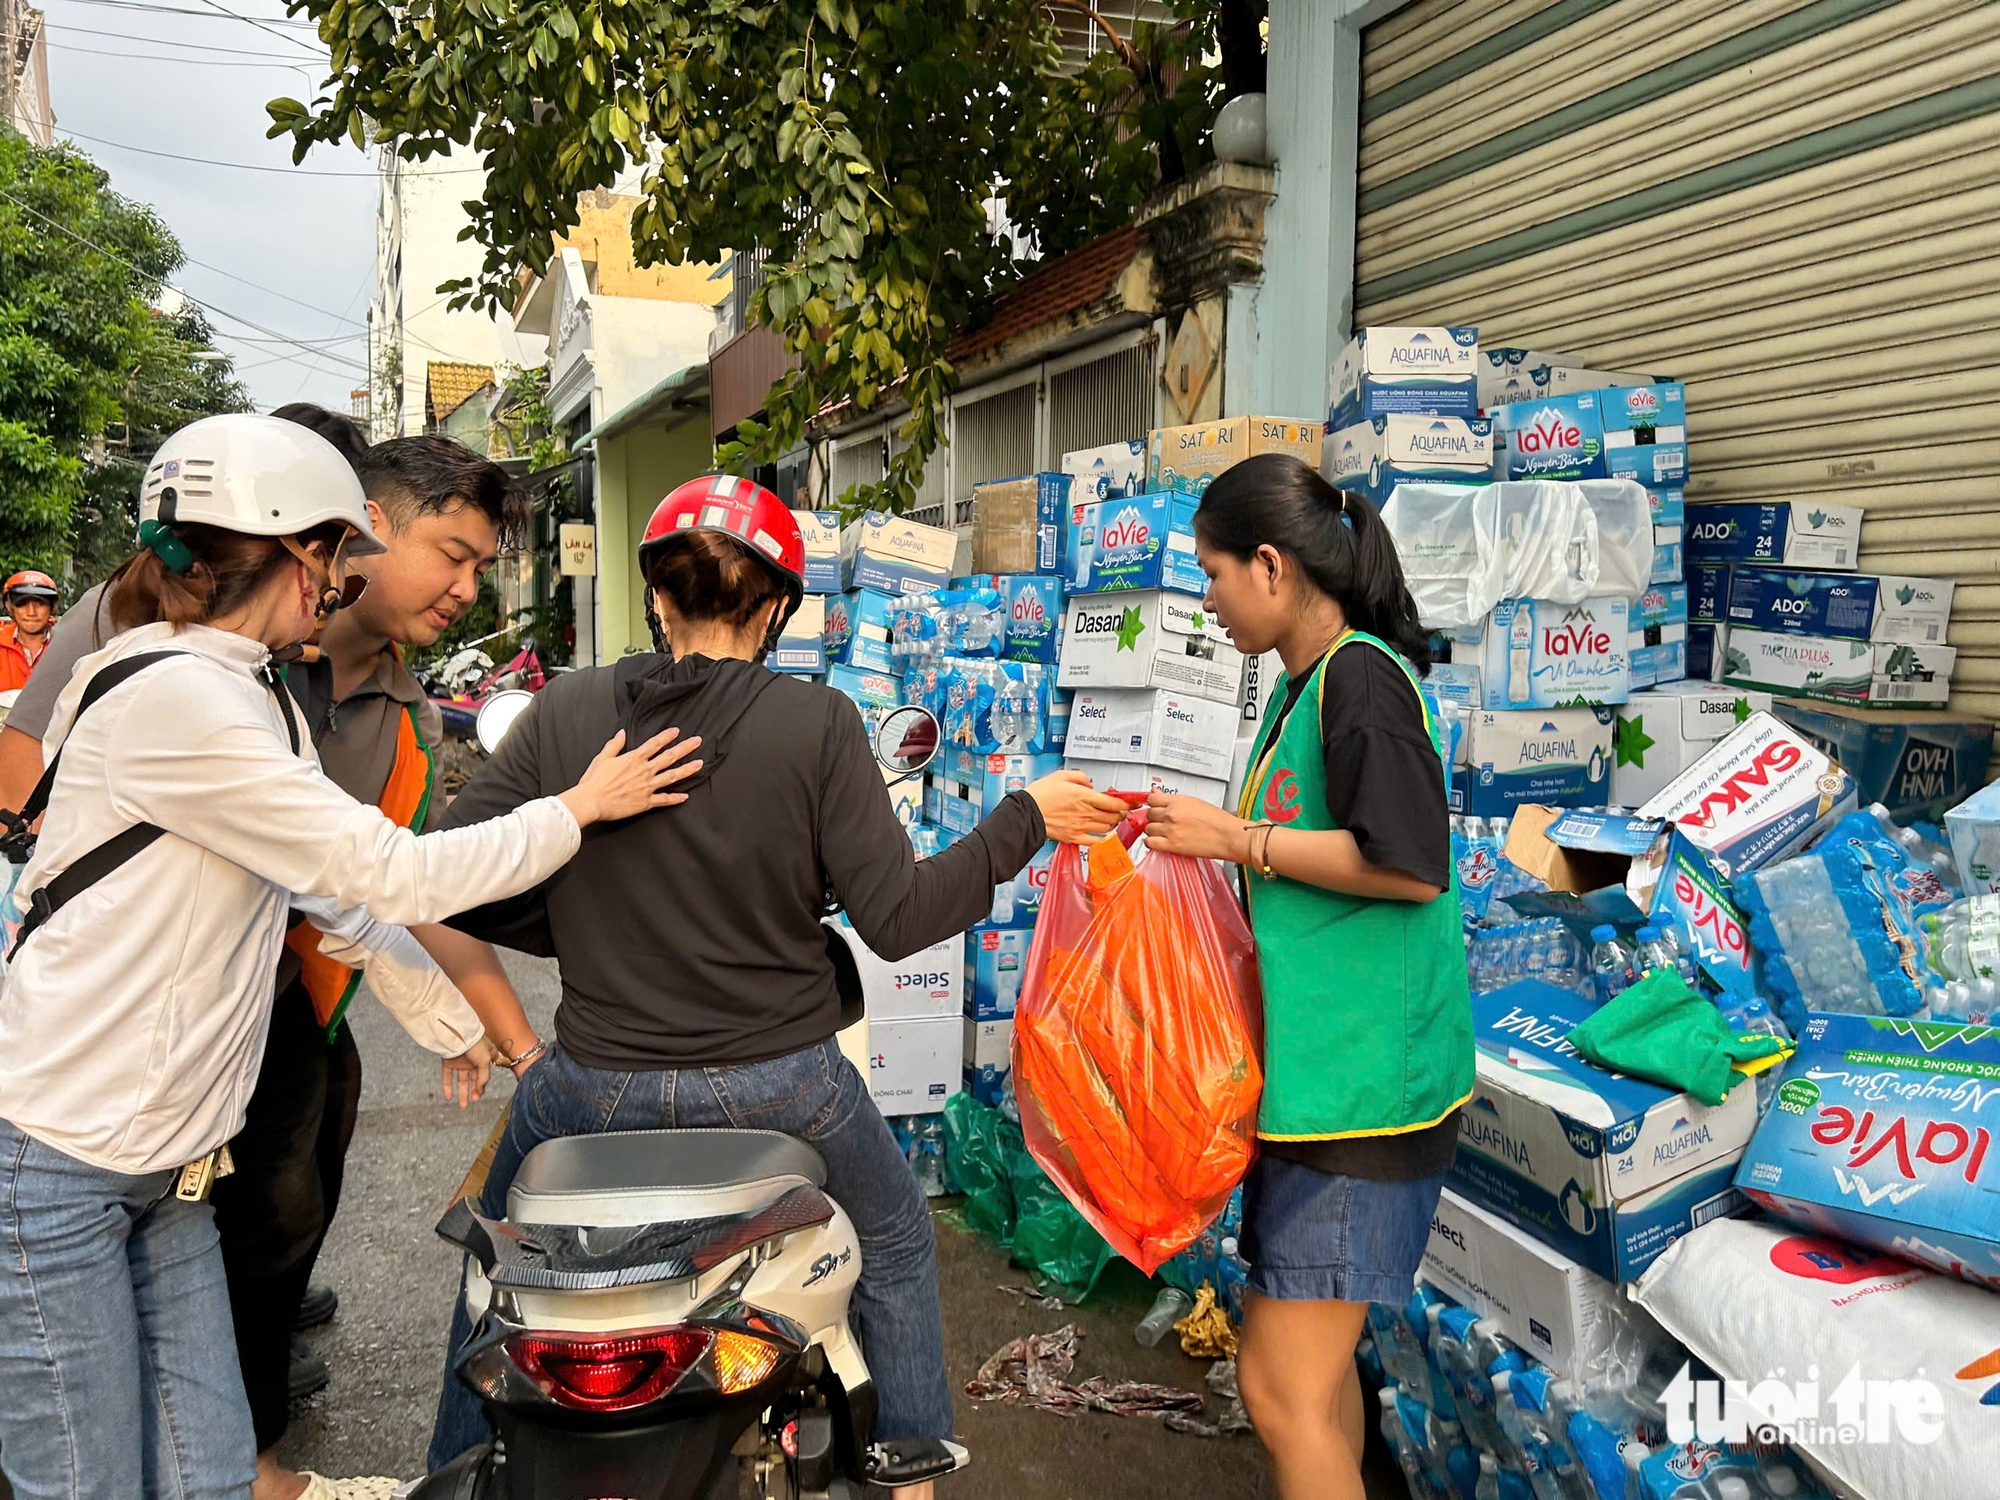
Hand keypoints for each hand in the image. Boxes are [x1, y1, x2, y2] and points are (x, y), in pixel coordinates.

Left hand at [442, 1045, 491, 1107]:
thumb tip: (480, 1089)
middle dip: (474, 1091)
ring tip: (463, 1105)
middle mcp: (474, 1060)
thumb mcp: (485, 1060)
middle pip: (475, 1079)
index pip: (486, 1074)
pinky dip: (448, 1087)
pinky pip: (448, 1077)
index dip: (484, 1085)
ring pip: (462, 1080)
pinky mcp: (449, 1062)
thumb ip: (484, 1077)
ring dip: (462, 1093)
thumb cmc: (475, 1043)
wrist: (457, 1034)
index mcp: (487, 1057)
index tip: (481, 1095)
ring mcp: (461, 1062)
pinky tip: (449, 1097)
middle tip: (474, 1101)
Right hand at [558, 727, 702, 826]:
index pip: (654, 744)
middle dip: (685, 748)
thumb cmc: (594, 781)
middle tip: (698, 742)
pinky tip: (685, 796)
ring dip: (687, 770)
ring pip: (672, 776)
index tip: (677, 731)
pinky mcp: (646, 802)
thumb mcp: (602, 758)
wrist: (591, 801)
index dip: (667, 736)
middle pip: (669, 757)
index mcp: (634, 758)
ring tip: (700, 764)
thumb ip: (614, 745)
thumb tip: (621, 733)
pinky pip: (664, 799)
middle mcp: (644, 771)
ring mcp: (647, 786)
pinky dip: (675, 798)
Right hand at [1026, 770, 1128, 844]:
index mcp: (1084, 796)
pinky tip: (1101, 834)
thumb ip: (1080, 778)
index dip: (1128, 804)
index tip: (1134, 803)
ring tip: (1110, 819)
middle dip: (1121, 813)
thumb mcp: (1061, 776)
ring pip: (1106, 828)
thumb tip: (1089, 784)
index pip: (1114, 803)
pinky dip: (1101, 838)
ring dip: (1112, 824)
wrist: (1027, 813)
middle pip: (1113, 816)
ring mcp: (1081, 827)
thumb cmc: (1040, 794)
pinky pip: (1094, 840)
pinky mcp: (1074, 837)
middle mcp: (1085, 813)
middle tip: (1121, 810)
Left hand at [1143, 792, 1252, 862]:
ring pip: (1148, 829)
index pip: (1152, 799)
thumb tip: (1157, 793)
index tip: (1155, 808)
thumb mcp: (1195, 802)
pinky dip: (1152, 843)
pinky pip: (1150, 843)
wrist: (1227, 836)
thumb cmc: (1217, 820)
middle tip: (1163, 822)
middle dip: (1154, 818)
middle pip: (1149, 814)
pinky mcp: (1171, 845)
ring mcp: (1170, 830)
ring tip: (1164, 833)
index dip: (1153, 805)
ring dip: (1154, 831)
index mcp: (1177, 801)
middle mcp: (1171, 814)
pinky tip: (1160, 842)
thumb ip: (1174, 799)